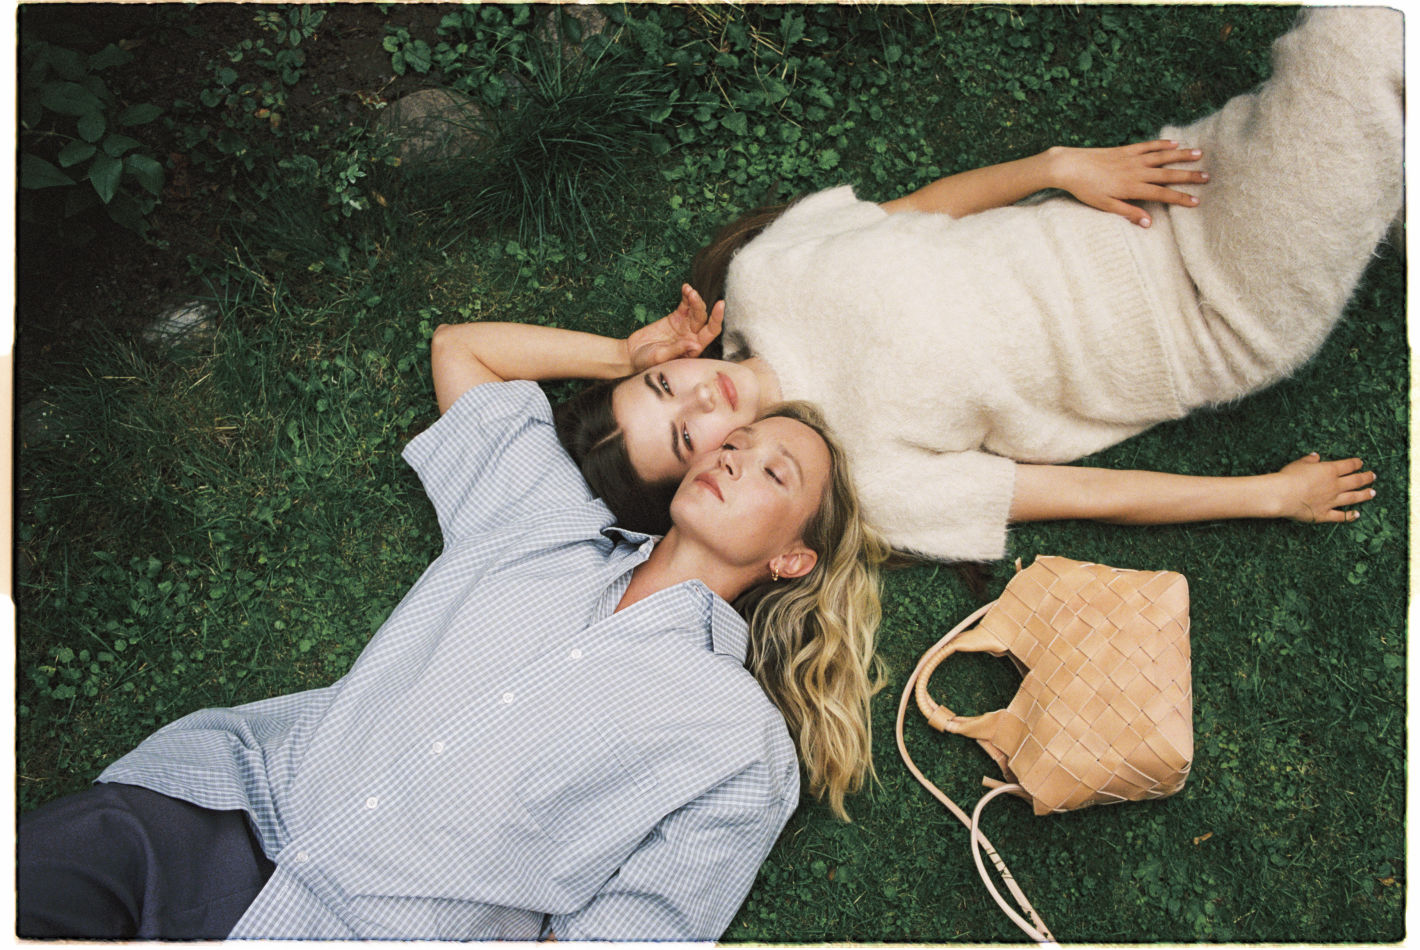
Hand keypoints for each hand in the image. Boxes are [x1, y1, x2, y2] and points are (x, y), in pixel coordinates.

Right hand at [624, 283, 723, 371]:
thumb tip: (695, 345)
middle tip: (692, 295)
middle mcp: (692, 337)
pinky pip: (685, 305)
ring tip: (688, 290)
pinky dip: (686, 296)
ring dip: (694, 299)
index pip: (711, 332)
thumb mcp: (660, 358)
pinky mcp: (675, 318)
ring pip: (696, 310)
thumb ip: (677, 350)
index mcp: (693, 349)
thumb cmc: (646, 363)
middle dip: (700, 305)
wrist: (632, 355)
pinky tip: (685, 288)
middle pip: (703, 318)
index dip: (717, 319)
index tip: (720, 305)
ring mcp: (684, 326)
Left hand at [1046, 140, 1208, 227]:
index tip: (1197, 201)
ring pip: (1162, 156)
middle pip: (1167, 174)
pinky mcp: (1125, 149)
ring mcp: (1132, 158)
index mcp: (1132, 188)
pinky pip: (1147, 145)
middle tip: (1208, 177)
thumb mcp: (1105, 206)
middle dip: (1189, 176)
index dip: (1180, 197)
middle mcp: (1136, 171)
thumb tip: (1149, 223)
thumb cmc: (1085, 189)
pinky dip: (1161, 144)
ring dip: (1181, 155)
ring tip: (1199, 153)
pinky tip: (1174, 143)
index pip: (1162, 194)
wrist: (1070, 166)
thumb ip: (1128, 213)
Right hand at [1271, 453, 1376, 522]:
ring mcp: (1332, 501)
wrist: (1282, 495)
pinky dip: (1350, 515)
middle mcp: (1335, 486)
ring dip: (1364, 495)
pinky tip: (1356, 514)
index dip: (1356, 463)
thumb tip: (1316, 456)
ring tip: (1372, 493)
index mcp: (1330, 470)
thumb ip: (1310, 460)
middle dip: (1366, 478)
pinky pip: (1341, 516)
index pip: (1349, 465)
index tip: (1361, 463)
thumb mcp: (1299, 463)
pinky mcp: (1324, 514)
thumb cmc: (1289, 477)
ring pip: (1353, 498)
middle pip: (1356, 481)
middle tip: (1373, 476)